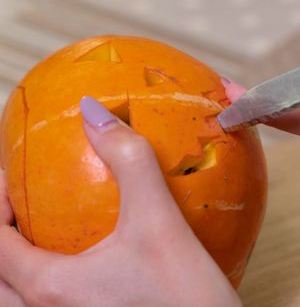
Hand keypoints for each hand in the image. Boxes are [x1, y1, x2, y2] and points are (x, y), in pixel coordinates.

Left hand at [0, 97, 240, 306]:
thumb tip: (92, 110)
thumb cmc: (184, 294)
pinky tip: (77, 271)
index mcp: (50, 287)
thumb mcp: (158, 219)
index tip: (10, 180)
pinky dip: (39, 289)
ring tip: (35, 242)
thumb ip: (128, 160)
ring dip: (13, 273)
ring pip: (15, 304)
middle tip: (16, 211)